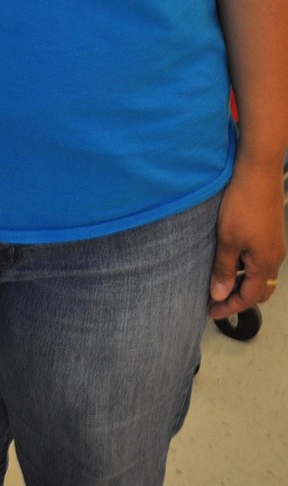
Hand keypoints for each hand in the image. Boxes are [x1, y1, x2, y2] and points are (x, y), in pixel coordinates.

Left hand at [208, 163, 285, 319]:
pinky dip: (245, 267)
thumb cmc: (242, 205)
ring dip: (241, 282)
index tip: (211, 312)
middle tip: (215, 299)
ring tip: (218, 280)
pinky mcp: (270, 233)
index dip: (230, 307)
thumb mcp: (227, 239)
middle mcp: (274, 258)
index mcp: (265, 264)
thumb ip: (223, 269)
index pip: (249, 298)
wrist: (258, 173)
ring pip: (260, 275)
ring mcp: (274, 245)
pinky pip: (260, 260)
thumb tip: (219, 294)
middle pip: (259, 290)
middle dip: (238, 298)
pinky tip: (229, 259)